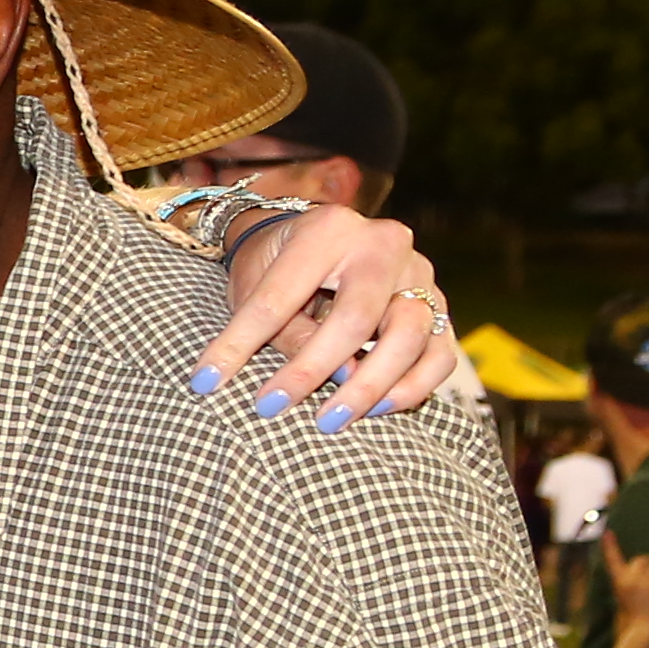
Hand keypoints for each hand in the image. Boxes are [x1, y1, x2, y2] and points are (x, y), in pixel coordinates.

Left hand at [197, 200, 456, 427]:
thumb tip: (325, 378)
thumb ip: (286, 329)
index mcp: (327, 228)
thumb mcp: (259, 284)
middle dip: (313, 371)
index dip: (240, 344)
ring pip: (410, 335)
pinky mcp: (440, 305)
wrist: (320, 241)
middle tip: (273, 408)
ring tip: (331, 418)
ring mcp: (420, 273)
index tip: (207, 382)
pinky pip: (440, 353)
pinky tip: (379, 409)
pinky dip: (414, 386)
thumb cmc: (277, 264)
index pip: (280, 297)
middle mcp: (382, 244)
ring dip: (371, 386)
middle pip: (357, 319)